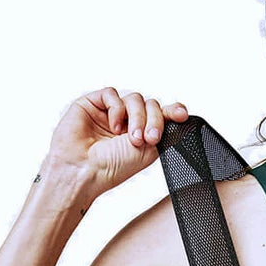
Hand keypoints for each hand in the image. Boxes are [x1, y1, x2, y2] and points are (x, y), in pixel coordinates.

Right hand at [47, 86, 188, 197]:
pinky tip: (113, 126)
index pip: (159, 115)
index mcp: (139, 134)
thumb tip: (177, 113)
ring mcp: (108, 113)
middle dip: (153, 120)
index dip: (171, 112)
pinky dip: (117, 109)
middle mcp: (124, 122)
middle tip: (149, 138)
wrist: (84, 171)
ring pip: (134, 99)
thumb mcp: (149, 151)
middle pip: (149, 105)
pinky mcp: (91, 104)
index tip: (181, 115)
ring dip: (137, 117)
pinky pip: (112, 94)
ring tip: (130, 137)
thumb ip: (164, 130)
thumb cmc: (111, 168)